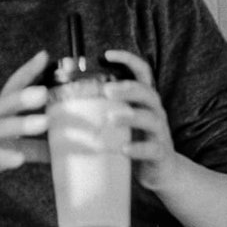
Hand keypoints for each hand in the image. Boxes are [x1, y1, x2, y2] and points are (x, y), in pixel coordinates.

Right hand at [0, 49, 50, 195]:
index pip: (13, 86)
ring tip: (43, 123)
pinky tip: (18, 160)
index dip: (28, 71)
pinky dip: (4, 156)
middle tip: (43, 92)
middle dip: (23, 96)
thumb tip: (62, 148)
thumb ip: (35, 146)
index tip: (44, 56)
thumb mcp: (11, 146)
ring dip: (21, 124)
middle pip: (5, 102)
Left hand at [104, 48, 175, 194]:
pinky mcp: (160, 153)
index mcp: (144, 100)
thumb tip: (64, 99)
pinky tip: (123, 149)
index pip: (142, 72)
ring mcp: (159, 132)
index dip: (128, 60)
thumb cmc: (134, 141)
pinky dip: (137, 148)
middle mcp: (155, 111)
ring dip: (130, 116)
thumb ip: (103, 109)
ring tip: (110, 119)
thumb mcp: (121, 121)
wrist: (162, 172)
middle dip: (127, 88)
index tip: (107, 54)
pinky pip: (152, 148)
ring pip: (150, 118)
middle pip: (146, 92)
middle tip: (106, 90)